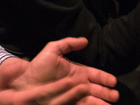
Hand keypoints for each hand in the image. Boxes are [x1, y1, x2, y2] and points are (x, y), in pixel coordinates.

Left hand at [0, 39, 118, 104]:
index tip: (113, 81)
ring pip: (91, 99)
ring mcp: (73, 95)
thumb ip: (68, 44)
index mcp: (77, 72)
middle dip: (106, 92)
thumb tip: (85, 40)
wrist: (25, 81)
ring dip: (100, 102)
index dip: (104, 78)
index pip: (95, 75)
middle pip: (96, 89)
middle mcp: (77, 85)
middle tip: (115, 96)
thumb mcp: (53, 50)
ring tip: (109, 104)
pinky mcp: (68, 103)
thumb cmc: (39, 66)